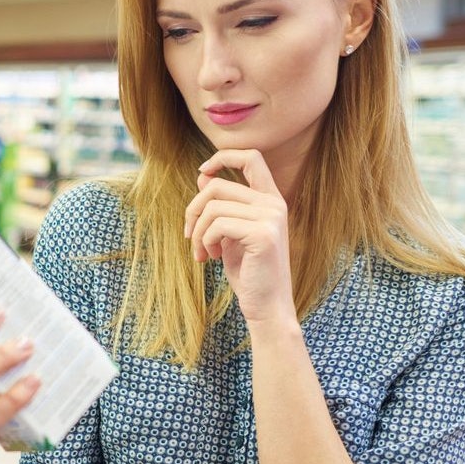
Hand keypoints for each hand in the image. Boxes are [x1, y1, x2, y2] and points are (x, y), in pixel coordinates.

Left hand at [183, 149, 294, 324]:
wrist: (266, 306)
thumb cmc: (248, 271)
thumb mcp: (229, 233)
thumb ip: (221, 205)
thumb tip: (203, 175)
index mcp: (270, 200)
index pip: (252, 157)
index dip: (223, 157)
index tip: (203, 171)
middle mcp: (274, 204)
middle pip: (217, 186)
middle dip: (193, 211)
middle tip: (190, 237)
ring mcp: (271, 218)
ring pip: (213, 207)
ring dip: (197, 231)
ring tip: (202, 252)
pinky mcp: (263, 234)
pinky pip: (217, 225)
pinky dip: (205, 241)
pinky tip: (211, 257)